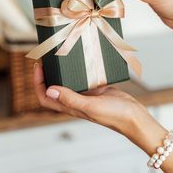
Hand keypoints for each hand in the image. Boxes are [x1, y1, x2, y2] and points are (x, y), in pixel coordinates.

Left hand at [33, 63, 164, 152]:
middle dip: (48, 74)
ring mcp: (86, 94)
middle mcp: (76, 100)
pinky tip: (81, 60)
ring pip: (69, 82)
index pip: (45, 97)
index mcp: (71, 107)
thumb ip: (70, 99)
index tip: (39, 67)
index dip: (38, 84)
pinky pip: (83, 78)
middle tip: (47, 58)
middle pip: (55, 88)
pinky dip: (79, 70)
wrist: (133, 116)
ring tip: (61, 56)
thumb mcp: (90, 106)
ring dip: (62, 71)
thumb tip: (49, 90)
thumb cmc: (113, 115)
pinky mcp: (96, 88)